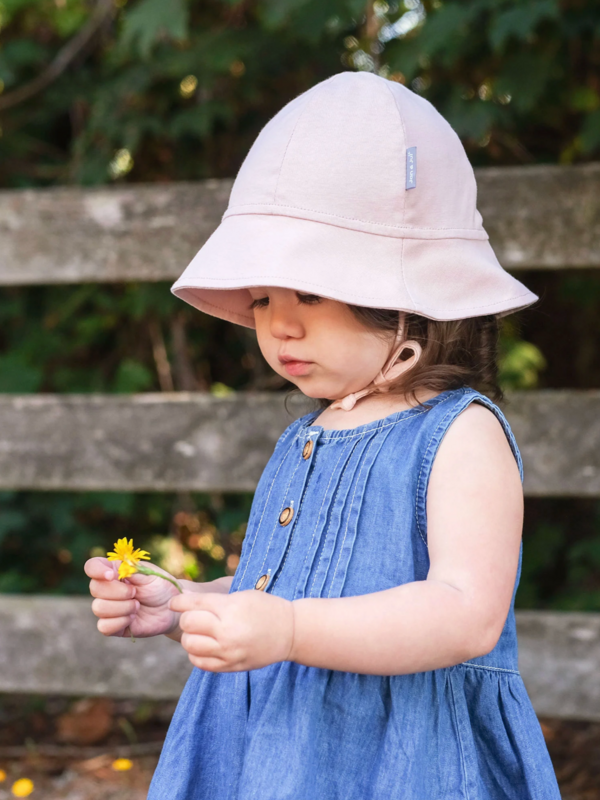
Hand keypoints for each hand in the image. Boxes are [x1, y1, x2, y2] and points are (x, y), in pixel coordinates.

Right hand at [85, 556, 181, 638]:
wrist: (171, 608)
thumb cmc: (160, 587)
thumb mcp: (150, 574)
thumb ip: (132, 569)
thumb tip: (115, 566)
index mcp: (114, 571)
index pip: (92, 566)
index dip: (96, 570)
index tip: (111, 575)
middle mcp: (107, 589)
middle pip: (94, 588)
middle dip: (118, 591)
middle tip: (135, 592)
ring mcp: (108, 608)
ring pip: (98, 608)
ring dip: (121, 607)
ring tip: (137, 606)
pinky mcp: (113, 626)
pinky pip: (104, 626)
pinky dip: (120, 622)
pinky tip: (133, 618)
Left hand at [169, 589, 294, 671]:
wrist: (290, 632)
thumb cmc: (265, 608)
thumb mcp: (242, 596)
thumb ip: (215, 600)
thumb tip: (186, 601)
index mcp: (230, 608)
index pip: (193, 604)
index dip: (179, 602)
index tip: (174, 602)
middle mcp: (227, 631)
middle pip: (188, 624)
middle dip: (186, 618)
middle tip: (192, 616)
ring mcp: (228, 651)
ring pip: (190, 645)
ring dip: (190, 637)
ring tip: (199, 632)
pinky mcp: (231, 666)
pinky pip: (200, 663)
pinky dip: (197, 654)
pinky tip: (205, 646)